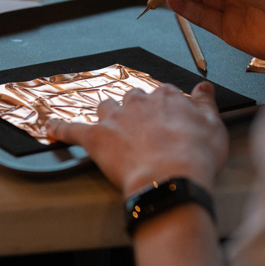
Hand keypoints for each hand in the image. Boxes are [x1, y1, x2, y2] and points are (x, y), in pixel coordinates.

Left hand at [46, 82, 227, 197]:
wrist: (170, 178)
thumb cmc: (196, 156)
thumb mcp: (214, 126)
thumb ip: (206, 104)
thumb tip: (204, 87)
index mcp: (166, 97)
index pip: (162, 94)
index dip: (164, 109)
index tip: (168, 121)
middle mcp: (138, 102)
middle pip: (132, 99)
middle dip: (135, 111)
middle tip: (143, 131)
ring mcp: (115, 118)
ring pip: (105, 108)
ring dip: (107, 116)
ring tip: (109, 128)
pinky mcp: (95, 138)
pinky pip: (71, 129)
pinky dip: (60, 128)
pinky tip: (50, 128)